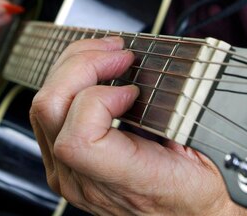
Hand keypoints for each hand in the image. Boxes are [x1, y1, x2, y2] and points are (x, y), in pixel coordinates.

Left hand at [30, 37, 246, 214]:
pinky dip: (70, 82)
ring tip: (107, 55)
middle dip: (82, 65)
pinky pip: (50, 113)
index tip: (132, 89)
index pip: (77, 140)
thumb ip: (173, 116)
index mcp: (119, 183)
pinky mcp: (61, 160)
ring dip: (73, 68)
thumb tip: (152, 70)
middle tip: (118, 53)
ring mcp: (66, 172)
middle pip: (50, 109)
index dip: (99, 99)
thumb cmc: (199, 192)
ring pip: (43, 105)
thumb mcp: (203, 152)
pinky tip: (96, 73)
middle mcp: (82, 180)